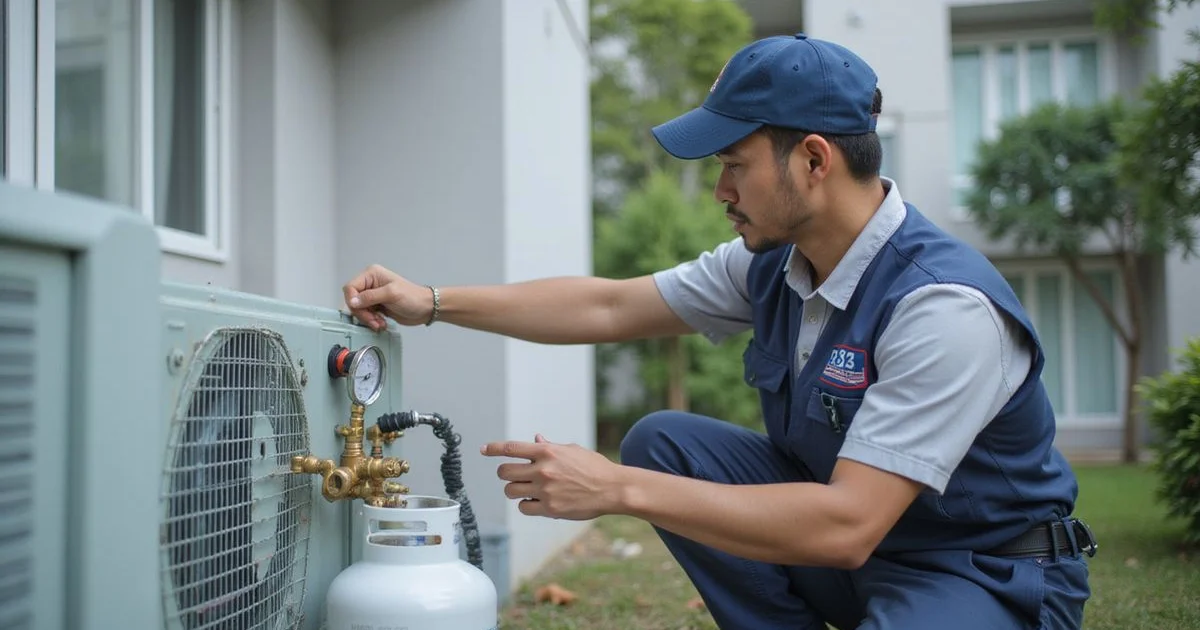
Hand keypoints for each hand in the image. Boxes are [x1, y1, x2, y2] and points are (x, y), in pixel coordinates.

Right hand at [342, 264, 433, 330]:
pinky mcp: (376, 306)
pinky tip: (381, 323)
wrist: (426, 308)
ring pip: (358, 310)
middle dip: (363, 313)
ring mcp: (373, 295)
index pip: (351, 287)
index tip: (361, 310)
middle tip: (375, 320)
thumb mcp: (391, 294)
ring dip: (368, 319)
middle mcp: (370, 283)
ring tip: (380, 323)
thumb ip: (370, 297)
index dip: (353, 300)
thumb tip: (353, 301)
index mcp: (372, 275)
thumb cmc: (413, 297)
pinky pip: (366, 315)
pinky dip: (372, 321)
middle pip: (353, 300)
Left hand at [480, 434, 624, 520]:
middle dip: (505, 474)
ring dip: (514, 490)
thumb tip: (535, 439)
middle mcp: (543, 470)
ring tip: (526, 489)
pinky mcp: (550, 508)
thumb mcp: (572, 451)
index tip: (483, 449)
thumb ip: (550, 447)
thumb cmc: (594, 467)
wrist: (613, 488)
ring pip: (510, 491)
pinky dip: (527, 505)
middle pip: (504, 472)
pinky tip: (537, 502)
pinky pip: (524, 508)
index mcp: (547, 452)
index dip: (493, 448)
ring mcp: (545, 490)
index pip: (511, 448)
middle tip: (514, 476)